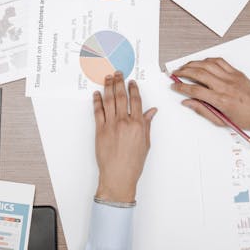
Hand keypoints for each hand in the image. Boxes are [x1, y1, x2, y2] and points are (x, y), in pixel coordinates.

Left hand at [93, 72, 156, 202]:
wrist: (118, 176)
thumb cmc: (133, 163)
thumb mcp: (145, 143)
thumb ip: (147, 125)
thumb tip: (151, 112)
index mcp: (138, 125)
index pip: (136, 101)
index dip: (133, 89)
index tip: (131, 82)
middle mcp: (124, 122)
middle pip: (121, 97)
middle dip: (119, 82)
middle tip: (117, 73)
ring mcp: (111, 125)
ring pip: (109, 101)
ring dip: (108, 87)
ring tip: (107, 78)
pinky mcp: (100, 130)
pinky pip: (98, 112)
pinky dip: (97, 101)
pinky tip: (97, 94)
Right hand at [171, 58, 249, 141]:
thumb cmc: (246, 118)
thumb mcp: (221, 120)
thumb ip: (202, 110)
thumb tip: (188, 103)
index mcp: (221, 100)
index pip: (195, 91)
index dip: (181, 87)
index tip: (174, 86)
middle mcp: (225, 86)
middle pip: (199, 74)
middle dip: (183, 72)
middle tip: (175, 73)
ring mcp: (232, 77)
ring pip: (208, 64)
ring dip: (193, 64)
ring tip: (185, 66)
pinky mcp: (237, 73)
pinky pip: (220, 61)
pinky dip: (208, 60)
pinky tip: (202, 63)